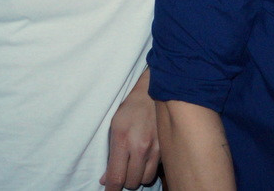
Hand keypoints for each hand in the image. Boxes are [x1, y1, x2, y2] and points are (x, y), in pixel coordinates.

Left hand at [100, 70, 159, 190]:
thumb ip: (111, 155)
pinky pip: (157, 168)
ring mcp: (157, 148)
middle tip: (122, 173)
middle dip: (124, 181)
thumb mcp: (115, 127)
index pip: (116, 178)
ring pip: (146, 179)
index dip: (111, 189)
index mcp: (124, 141)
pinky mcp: (167, 147)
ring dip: (139, 176)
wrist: (157, 92)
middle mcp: (142, 147)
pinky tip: (147, 159)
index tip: (109, 190)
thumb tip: (106, 179)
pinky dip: (150, 168)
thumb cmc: (132, 108)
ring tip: (135, 167)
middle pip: (132, 182)